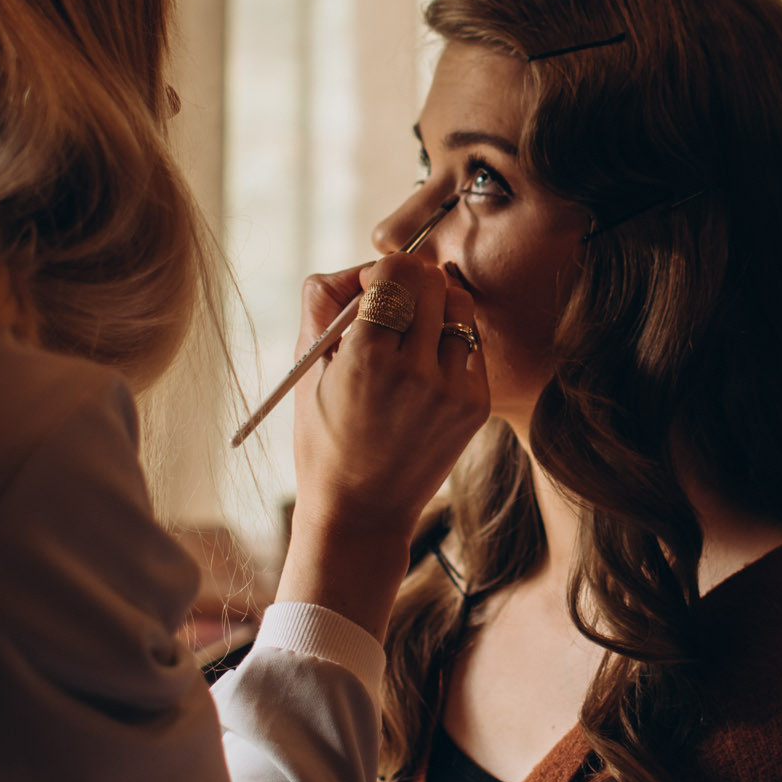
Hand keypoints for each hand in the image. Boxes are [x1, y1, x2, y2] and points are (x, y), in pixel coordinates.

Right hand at [282, 253, 487, 637]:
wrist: (360, 513)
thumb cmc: (323, 438)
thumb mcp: (305, 369)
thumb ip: (322, 303)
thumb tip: (358, 268)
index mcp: (366, 357)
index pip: (397, 270)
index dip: (381, 268)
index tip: (369, 288)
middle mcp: (416, 371)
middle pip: (432, 279)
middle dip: (410, 279)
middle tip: (392, 300)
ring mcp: (453, 390)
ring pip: (460, 305)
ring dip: (436, 305)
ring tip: (412, 330)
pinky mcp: (476, 406)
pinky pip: (472, 344)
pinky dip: (450, 341)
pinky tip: (426, 364)